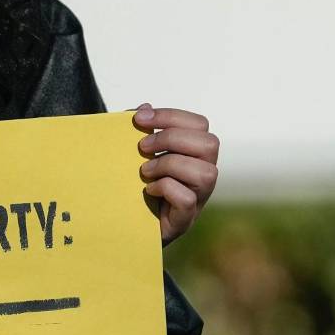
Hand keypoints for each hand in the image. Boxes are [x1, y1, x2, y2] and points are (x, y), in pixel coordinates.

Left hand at [132, 104, 218, 245]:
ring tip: (145, 171)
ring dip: (169, 165)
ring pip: (205, 173)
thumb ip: (140, 131)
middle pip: (209, 144)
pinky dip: (166, 189)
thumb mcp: (134, 154)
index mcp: (195, 153)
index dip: (170, 116)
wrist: (126, 227)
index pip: (199, 124)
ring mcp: (199, 197)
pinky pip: (187, 199)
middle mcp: (204, 173)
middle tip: (142, 147)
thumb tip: (143, 108)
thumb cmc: (134, 185)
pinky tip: (148, 190)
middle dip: (171, 139)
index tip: (139, 118)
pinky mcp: (186, 219)